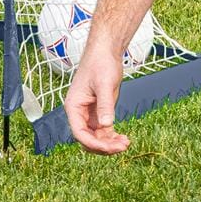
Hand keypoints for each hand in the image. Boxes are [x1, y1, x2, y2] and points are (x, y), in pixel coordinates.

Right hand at [66, 38, 130, 154]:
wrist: (105, 53)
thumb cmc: (100, 64)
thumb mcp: (104, 84)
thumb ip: (104, 105)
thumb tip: (106, 125)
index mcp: (74, 107)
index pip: (79, 133)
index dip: (94, 143)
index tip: (110, 148)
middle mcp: (79, 113)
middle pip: (87, 139)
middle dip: (103, 146)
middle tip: (122, 146)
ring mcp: (90, 114)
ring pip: (96, 138)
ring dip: (109, 144)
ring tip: (126, 143)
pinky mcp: (100, 113)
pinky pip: (104, 132)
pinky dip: (112, 138)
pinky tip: (124, 139)